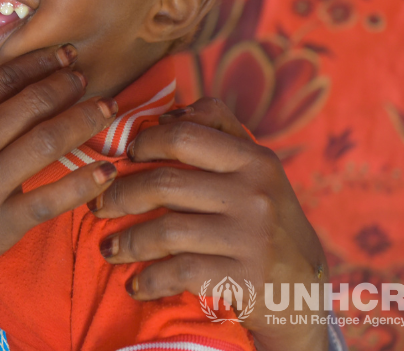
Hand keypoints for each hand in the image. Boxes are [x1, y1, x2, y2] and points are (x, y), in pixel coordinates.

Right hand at [0, 36, 118, 350]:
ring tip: (107, 109)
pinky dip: (81, 183)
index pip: (0, 80)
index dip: (37, 63)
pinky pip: (49, 199)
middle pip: (29, 104)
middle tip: (87, 76)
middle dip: (65, 85)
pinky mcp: (0, 225)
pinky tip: (105, 170)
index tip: (63, 54)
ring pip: (45, 142)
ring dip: (82, 121)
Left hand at [90, 97, 328, 350]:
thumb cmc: (263, 219)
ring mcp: (251, 237)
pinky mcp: (245, 278)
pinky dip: (149, 280)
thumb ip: (216, 132)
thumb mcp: (255, 170)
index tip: (125, 155)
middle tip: (99, 205)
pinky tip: (136, 285)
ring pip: (166, 230)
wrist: (304, 289)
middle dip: (120, 195)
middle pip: (165, 183)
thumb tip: (165, 115)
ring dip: (127, 241)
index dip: (145, 142)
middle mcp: (255, 194)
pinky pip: (179, 273)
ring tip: (109, 248)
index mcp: (254, 160)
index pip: (185, 135)